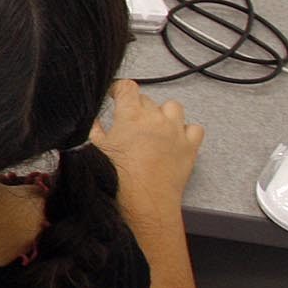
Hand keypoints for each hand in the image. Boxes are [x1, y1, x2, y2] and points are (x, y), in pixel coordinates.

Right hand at [92, 79, 203, 200]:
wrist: (145, 200)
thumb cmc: (120, 177)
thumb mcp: (95, 149)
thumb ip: (94, 129)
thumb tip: (93, 119)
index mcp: (131, 116)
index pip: (128, 87)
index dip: (119, 89)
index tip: (116, 95)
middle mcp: (156, 119)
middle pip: (147, 99)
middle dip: (137, 106)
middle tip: (130, 121)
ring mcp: (175, 131)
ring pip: (173, 107)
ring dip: (163, 113)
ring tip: (155, 126)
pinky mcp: (190, 146)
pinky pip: (195, 128)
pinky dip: (186, 130)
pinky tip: (175, 138)